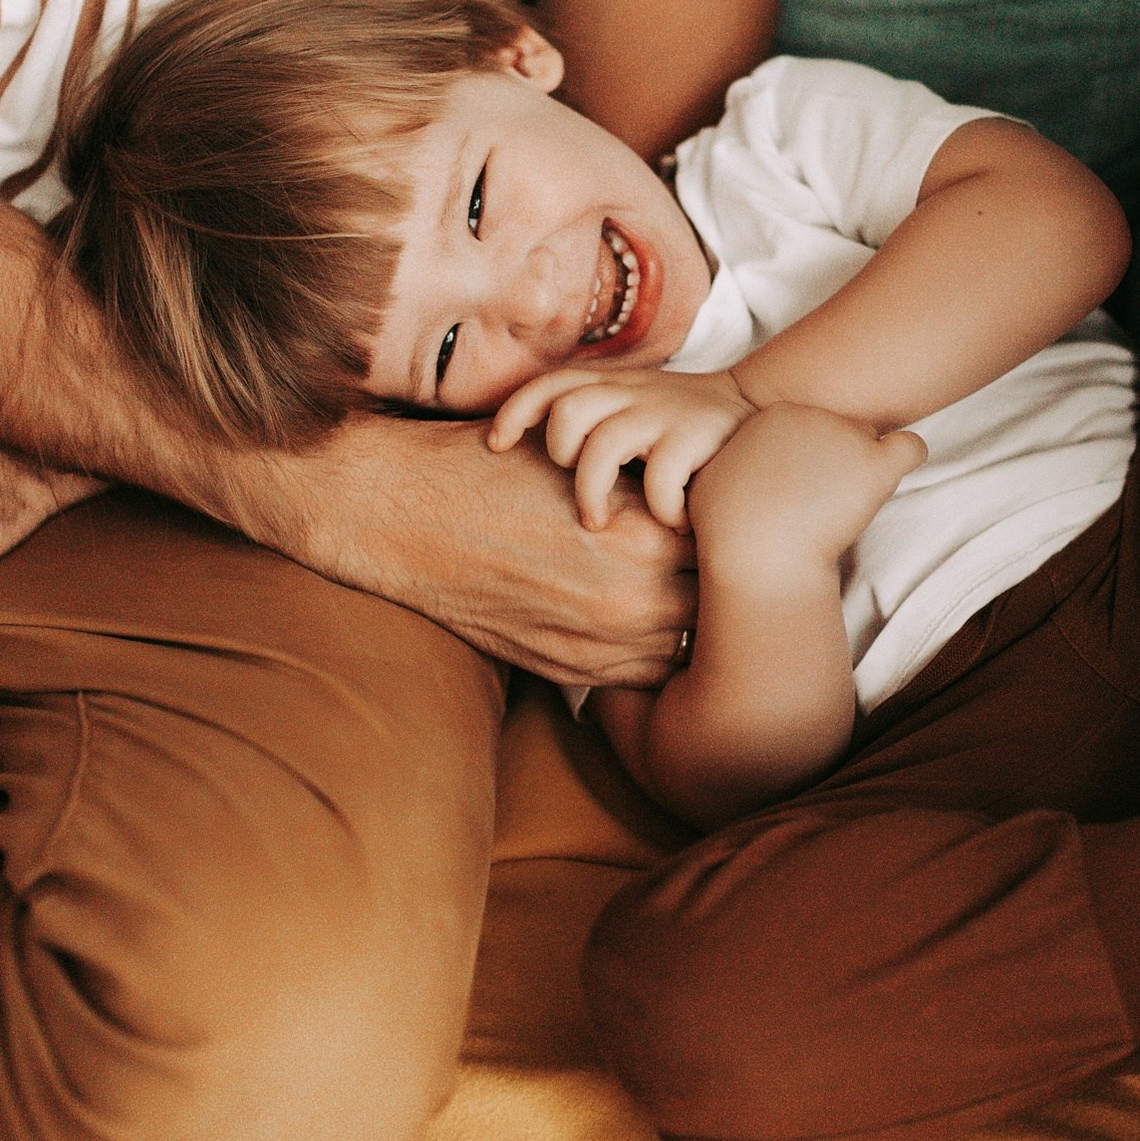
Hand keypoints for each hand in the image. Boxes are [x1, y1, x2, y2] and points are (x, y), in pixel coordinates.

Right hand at [234, 414, 699, 689]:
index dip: (737, 532)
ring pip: (687, 648)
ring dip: (695, 625)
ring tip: (695, 597)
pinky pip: (641, 677)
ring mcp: (597, 644)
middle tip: (733, 564)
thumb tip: (711, 514)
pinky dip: (654, 655)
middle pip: (720, 605)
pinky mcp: (566, 669)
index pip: (731, 546)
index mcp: (641, 536)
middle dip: (728, 584)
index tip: (736, 522)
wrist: (402, 516)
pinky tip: (651, 626)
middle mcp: (628, 600)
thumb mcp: (586, 463)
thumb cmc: (491, 471)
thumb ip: (652, 497)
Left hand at [489, 367, 755, 530]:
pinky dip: (660, 508)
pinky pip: (660, 477)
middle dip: (560, 456)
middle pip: (568, 413)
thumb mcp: (630, 413)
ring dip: (592, 491)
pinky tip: (671, 521)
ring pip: (603, 445)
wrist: (758, 410)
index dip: (515, 412)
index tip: (496, 446)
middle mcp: (634, 393)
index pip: (549, 384)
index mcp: (612, 385)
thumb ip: (591, 424)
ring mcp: (665, 413)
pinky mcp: (698, 438)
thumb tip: (518, 463)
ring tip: (600, 523)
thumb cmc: (679, 430)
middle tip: (572, 490)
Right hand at [688, 403, 926, 582]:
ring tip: (842, 508)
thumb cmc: (731, 530)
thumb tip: (749, 469)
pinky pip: (912, 447)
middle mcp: (812, 415)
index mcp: (775, 415)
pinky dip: (908, 457)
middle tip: (818, 504)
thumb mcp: (716, 481)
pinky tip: (893, 475)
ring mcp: (846, 437)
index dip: (806, 460)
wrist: (758, 554)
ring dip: (862, 469)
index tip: (795, 491)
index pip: (808, 425)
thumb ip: (737, 462)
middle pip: (840, 430)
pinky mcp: (876, 464)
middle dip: (835, 462)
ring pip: (871, 441)